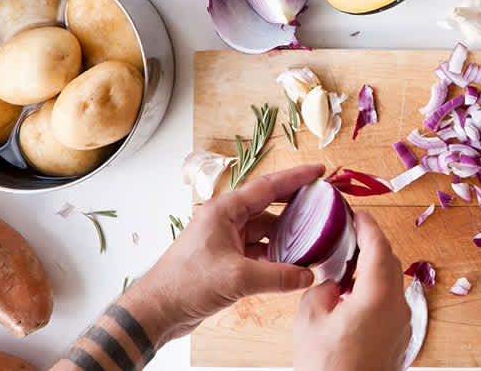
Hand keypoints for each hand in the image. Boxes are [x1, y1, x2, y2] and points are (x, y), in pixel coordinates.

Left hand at [120, 165, 322, 344]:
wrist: (158, 311)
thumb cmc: (185, 284)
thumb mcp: (237, 278)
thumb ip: (277, 276)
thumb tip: (307, 276)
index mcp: (224, 211)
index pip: (267, 186)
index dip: (296, 177)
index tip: (320, 170)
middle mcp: (225, 220)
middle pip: (269, 206)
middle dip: (296, 205)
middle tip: (323, 202)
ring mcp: (225, 240)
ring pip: (265, 231)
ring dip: (287, 235)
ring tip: (313, 237)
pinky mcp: (225, 260)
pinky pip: (258, 251)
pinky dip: (275, 255)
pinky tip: (291, 264)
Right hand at [292, 212, 411, 370]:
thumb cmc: (327, 366)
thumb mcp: (310, 318)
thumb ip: (322, 288)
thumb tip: (332, 284)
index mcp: (379, 294)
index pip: (378, 245)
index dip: (368, 225)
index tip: (359, 214)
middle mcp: (399, 305)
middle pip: (389, 262)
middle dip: (370, 246)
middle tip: (349, 237)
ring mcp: (402, 323)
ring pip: (391, 284)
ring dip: (372, 271)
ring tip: (345, 269)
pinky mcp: (399, 337)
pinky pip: (390, 304)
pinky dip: (374, 292)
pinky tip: (352, 298)